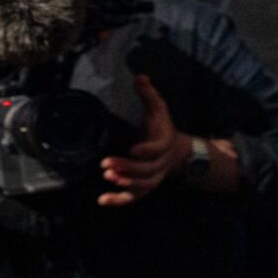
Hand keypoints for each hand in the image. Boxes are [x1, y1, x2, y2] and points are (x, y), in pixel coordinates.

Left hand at [98, 76, 184, 206]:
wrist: (176, 151)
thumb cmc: (161, 127)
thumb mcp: (158, 108)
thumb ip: (148, 94)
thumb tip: (139, 76)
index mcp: (164, 142)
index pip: (157, 149)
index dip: (146, 150)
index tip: (132, 149)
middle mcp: (160, 163)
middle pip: (147, 170)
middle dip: (127, 168)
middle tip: (107, 164)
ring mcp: (153, 177)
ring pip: (142, 185)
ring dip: (125, 182)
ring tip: (107, 176)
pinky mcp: (144, 186)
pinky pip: (133, 196)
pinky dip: (118, 200)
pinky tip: (102, 200)